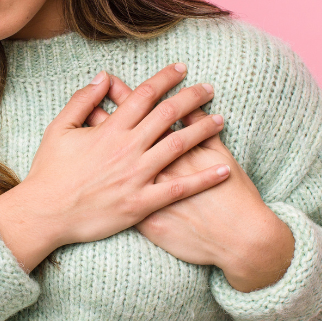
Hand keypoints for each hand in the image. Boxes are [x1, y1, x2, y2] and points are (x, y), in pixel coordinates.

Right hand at [0, 64, 230, 272]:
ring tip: (221, 119)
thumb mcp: (58, 128)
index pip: (144, 95)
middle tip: (209, 88)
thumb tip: (102, 77)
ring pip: (178, 146)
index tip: (181, 68)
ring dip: (203, 130)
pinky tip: (223, 169)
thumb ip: (82, 101)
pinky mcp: (141, 203)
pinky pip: (179, 188)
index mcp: (110, 129)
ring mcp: (137, 176)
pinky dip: (203, 178)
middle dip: (192, 98)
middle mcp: (128, 149)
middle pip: (168, 115)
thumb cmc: (49, 171)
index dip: (165, 79)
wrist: (45, 214)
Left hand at [95, 75, 295, 291]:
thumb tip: (191, 105)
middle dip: (102, 113)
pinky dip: (104, 182)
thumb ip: (202, 128)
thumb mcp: (221, 155)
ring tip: (84, 127)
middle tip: (85, 99)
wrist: (237, 238)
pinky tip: (94, 172)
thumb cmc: (233, 195)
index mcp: (171, 148)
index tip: (110, 81)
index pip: (141, 113)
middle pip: (120, 133)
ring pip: (112, 162)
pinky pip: (115, 193)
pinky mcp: (142, 216)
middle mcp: (152, 167)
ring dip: (97, 144)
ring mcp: (145, 191)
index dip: (125, 96)